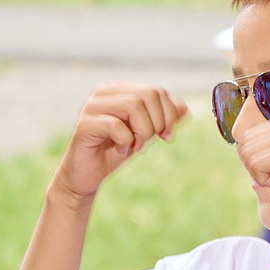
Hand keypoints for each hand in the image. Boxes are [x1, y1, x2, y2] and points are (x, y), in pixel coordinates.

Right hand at [56, 84, 186, 200]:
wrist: (86, 177)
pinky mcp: (84, 125)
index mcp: (119, 91)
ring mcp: (92, 107)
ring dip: (142, 132)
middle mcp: (104, 93)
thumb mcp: (144, 136)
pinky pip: (115, 125)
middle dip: (157, 123)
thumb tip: (184, 107)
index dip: (168, 115)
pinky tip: (121, 150)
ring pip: (133, 105)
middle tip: (148, 143)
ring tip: (135, 147)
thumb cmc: (113, 153)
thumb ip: (162, 120)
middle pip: (147, 95)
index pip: (156, 91)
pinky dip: (125, 141)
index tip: (166, 137)